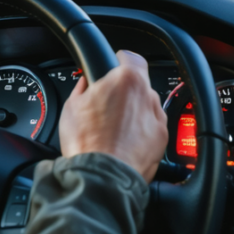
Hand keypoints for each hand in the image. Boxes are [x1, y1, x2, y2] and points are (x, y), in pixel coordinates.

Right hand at [59, 50, 167, 182]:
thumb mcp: (71, 106)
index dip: (121, 60)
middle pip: (139, 84)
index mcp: (126, 80)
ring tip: (115, 128)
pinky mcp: (162, 137)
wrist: (102, 176)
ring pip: (146, 105)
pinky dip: (142, 130)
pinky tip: (125, 140)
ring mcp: (157, 116)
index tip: (115, 65)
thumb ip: (84, 88)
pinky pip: (152, 126)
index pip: (131, 57)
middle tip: (108, 104)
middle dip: (125, 92)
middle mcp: (147, 95)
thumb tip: (86, 84)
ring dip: (135, 111)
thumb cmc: (87, 143)